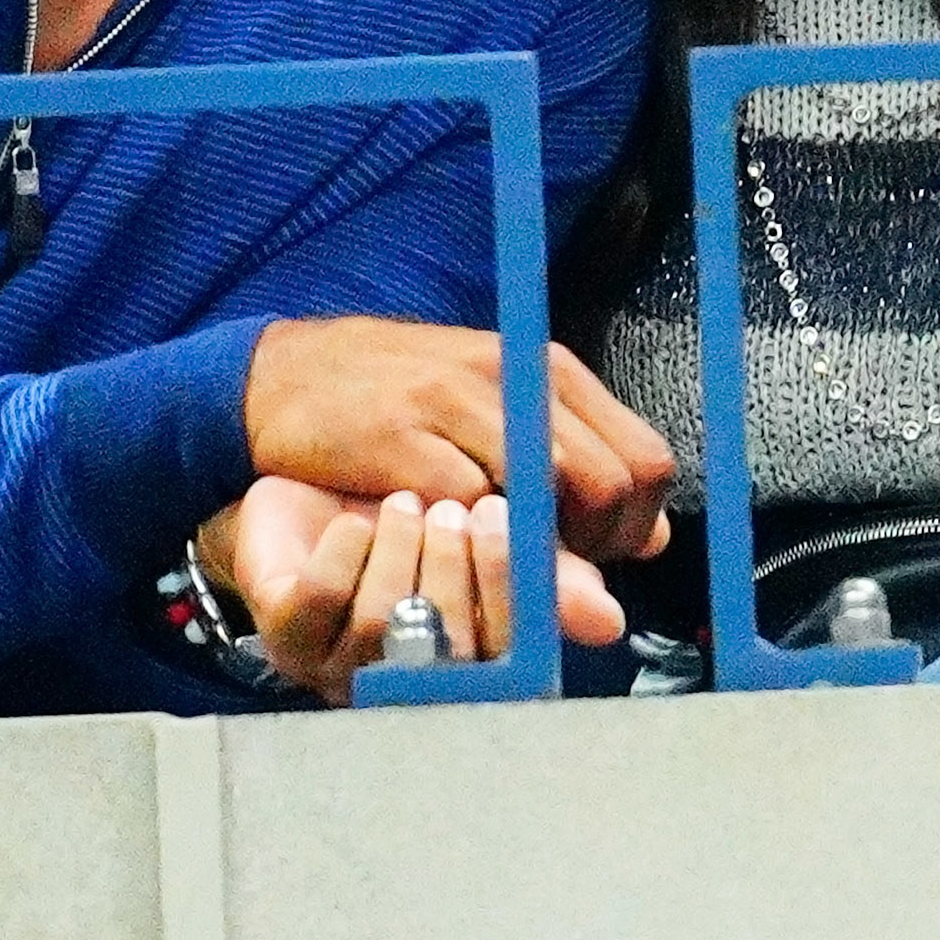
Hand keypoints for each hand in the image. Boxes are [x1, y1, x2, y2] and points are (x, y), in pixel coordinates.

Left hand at [212, 478, 627, 706]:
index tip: (509, 518)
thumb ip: (546, 551)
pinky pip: (321, 600)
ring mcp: (343, 666)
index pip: (517, 654)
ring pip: (390, 621)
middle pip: (455, 647)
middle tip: (458, 506)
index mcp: (470, 661)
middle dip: (460, 563)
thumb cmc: (402, 507)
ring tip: (407, 502)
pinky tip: (352, 524)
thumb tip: (634, 575)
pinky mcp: (286, 638)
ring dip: (403, 548)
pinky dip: (344, 551)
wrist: (303, 485)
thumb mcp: (481, 519)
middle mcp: (410, 681)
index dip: (516, 587)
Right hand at [241, 317, 673, 565]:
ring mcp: (458, 399)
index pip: (645, 459)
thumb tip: (658, 543)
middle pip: (610, 481)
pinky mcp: (402, 433)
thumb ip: (574, 477)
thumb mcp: (496, 427)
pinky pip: (468, 503)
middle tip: (550, 568)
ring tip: (497, 558)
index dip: (633, 524)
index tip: (595, 553)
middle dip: (593, 546)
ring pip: (551, 489)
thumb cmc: (402, 406)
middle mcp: (515, 374)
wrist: (281, 377)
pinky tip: (441, 540)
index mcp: (548, 371)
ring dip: (536, 546)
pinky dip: (466, 538)